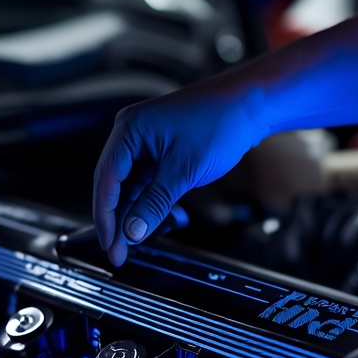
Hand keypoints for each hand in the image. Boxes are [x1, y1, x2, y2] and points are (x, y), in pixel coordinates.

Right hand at [93, 82, 262, 264]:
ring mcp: (147, 143)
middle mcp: (132, 134)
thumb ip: (154, 204)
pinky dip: (146, 203)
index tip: (109, 243)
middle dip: (115, 220)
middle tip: (117, 251)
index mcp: (129, 130)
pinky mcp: (162, 152)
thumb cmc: (220, 122)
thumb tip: (132, 231)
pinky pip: (146, 182)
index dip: (105, 216)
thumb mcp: (183, 171)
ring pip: (129, 187)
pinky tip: (146, 223)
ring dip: (130, 214)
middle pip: (113, 185)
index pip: (106, 180)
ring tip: (131, 243)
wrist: (252, 106)